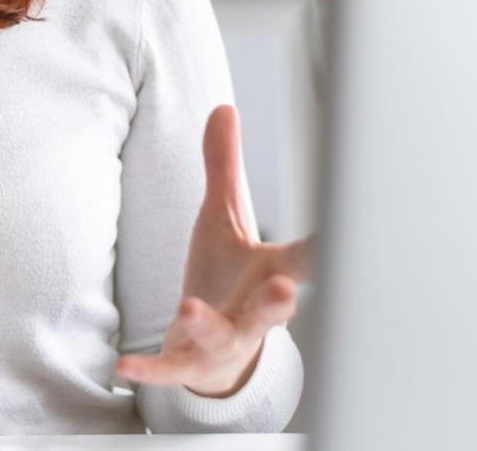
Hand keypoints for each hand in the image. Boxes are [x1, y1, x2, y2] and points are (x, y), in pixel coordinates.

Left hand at [116, 104, 313, 397]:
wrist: (213, 354)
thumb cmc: (227, 279)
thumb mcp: (222, 218)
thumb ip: (224, 167)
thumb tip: (224, 107)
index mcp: (270, 274)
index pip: (306, 258)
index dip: (330, 245)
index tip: (353, 231)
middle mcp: (253, 313)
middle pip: (272, 310)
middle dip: (279, 301)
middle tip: (285, 287)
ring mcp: (222, 343)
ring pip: (224, 338)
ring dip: (209, 325)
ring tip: (190, 308)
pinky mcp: (188, 363)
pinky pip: (170, 369)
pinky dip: (150, 368)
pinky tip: (123, 364)